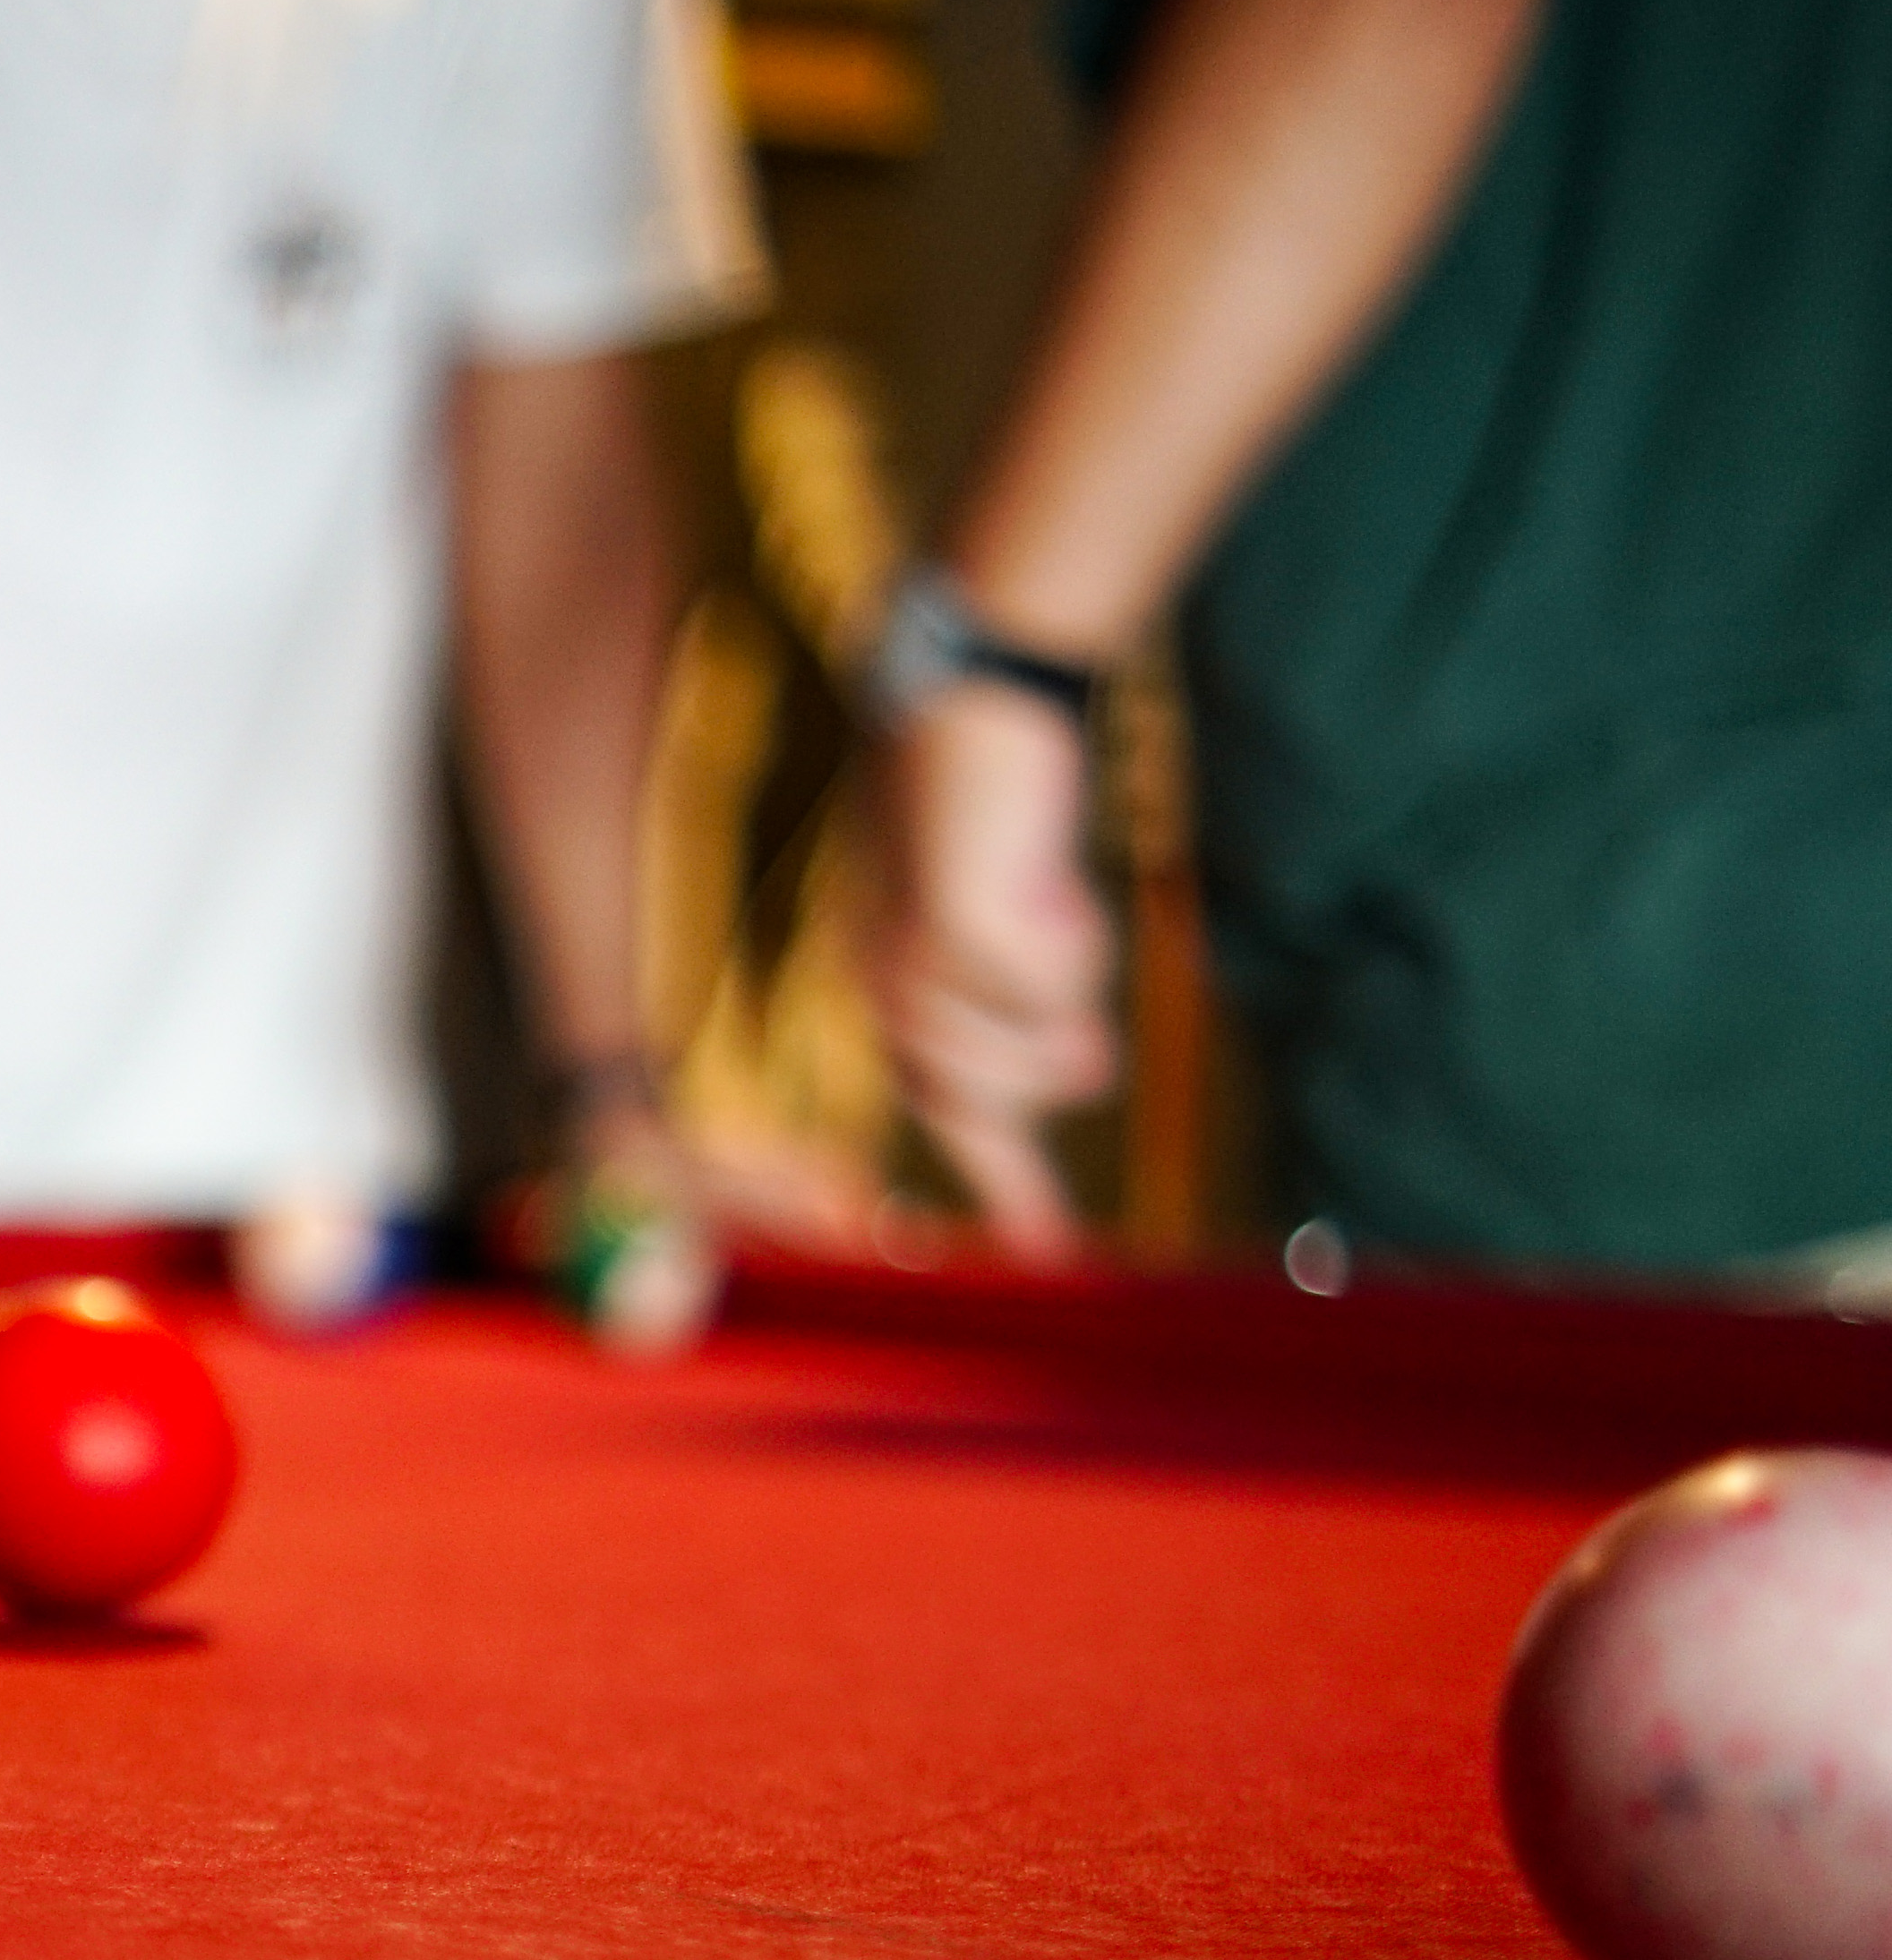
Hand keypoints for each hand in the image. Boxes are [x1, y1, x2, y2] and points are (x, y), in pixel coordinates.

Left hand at [866, 684, 1114, 1266]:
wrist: (978, 702)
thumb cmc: (997, 804)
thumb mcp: (1010, 919)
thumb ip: (1027, 1003)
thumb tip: (1069, 1082)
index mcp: (895, 992)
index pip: (952, 1116)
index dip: (1011, 1187)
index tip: (1055, 1257)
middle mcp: (886, 995)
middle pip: (999, 1101)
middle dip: (1054, 1046)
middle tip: (1060, 927)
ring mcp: (908, 973)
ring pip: (1033, 1060)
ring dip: (1068, 991)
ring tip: (1052, 898)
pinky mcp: (949, 940)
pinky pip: (1048, 999)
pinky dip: (1073, 952)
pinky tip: (1051, 885)